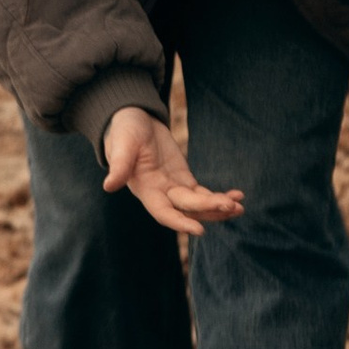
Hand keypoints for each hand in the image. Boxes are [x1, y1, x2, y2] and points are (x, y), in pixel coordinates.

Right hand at [102, 105, 243, 237]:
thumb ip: (119, 165)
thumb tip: (108, 186)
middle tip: (231, 207)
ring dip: (218, 207)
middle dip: (209, 208)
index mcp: (144, 189)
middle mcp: (159, 194)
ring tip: (239, 207)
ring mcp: (173, 188)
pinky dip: (219, 196)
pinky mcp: (183, 179)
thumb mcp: (122, 144)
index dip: (180, 222)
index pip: (163, 212)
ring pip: (198, 204)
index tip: (199, 230)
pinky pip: (203, 193)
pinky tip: (237, 196)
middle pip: (187, 208)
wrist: (133, 119)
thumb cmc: (124, 131)